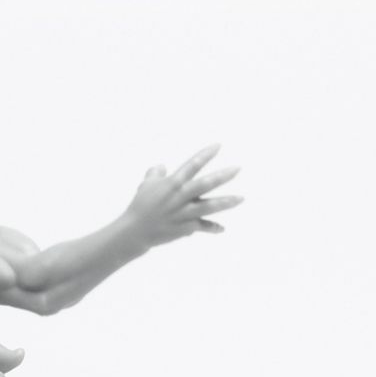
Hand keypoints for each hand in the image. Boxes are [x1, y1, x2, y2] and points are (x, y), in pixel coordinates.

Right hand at [127, 146, 241, 246]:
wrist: (135, 231)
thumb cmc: (140, 206)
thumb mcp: (146, 185)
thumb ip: (155, 173)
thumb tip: (161, 166)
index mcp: (172, 183)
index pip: (192, 165)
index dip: (206, 154)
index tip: (218, 145)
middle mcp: (180, 197)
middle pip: (205, 184)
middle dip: (222, 176)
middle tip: (237, 169)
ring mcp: (184, 213)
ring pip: (209, 206)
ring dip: (226, 202)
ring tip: (241, 198)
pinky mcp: (185, 228)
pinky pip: (202, 226)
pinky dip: (212, 228)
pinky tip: (221, 229)